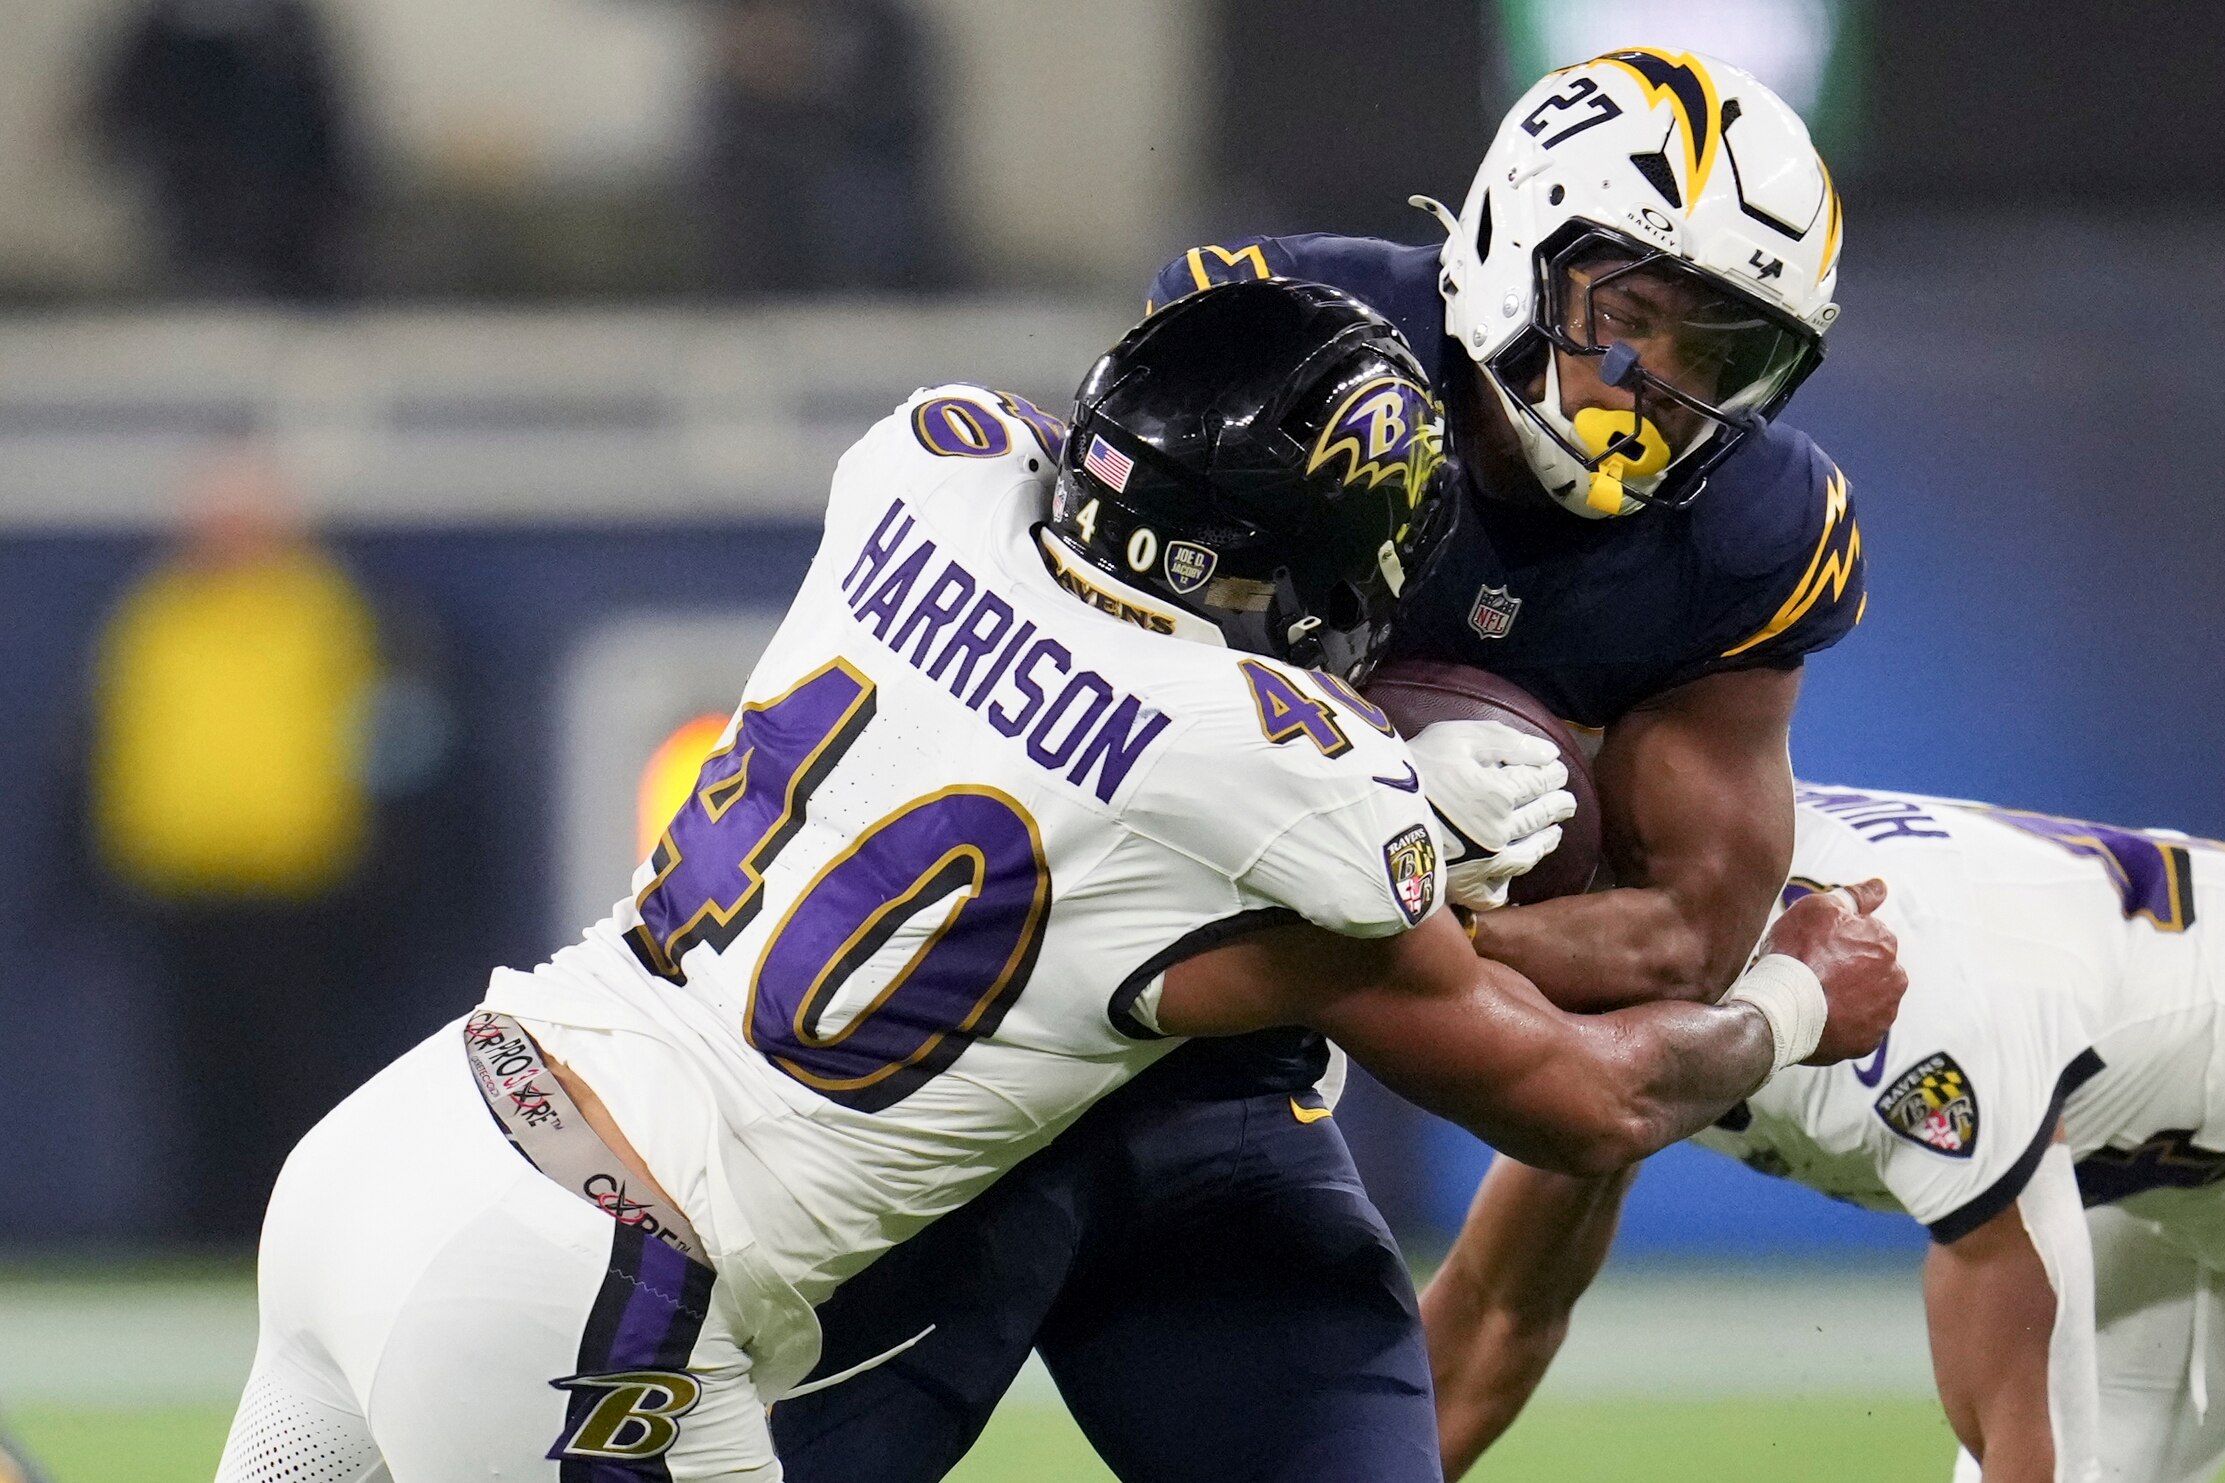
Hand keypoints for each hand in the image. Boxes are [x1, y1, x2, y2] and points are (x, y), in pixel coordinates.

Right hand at [1406, 720, 1577, 911]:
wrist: (1371, 817)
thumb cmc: (1413, 769)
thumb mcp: (1456, 737)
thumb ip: (1505, 741)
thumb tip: (1549, 754)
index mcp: (1502, 794)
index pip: (1539, 782)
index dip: (1552, 775)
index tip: (1558, 771)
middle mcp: (1502, 832)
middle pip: (1540, 817)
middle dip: (1557, 805)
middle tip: (1566, 801)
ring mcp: (1487, 864)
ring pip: (1528, 854)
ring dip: (1545, 841)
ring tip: (1552, 833)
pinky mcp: (1467, 887)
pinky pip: (1498, 891)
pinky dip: (1510, 882)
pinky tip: (1513, 873)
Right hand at [1758, 878, 1905, 1064]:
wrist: (1781, 1010)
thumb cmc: (1796, 954)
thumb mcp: (1818, 909)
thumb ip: (1855, 896)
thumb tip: (1881, 885)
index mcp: (1884, 942)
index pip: (1866, 934)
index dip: (1837, 939)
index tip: (1815, 947)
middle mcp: (1894, 977)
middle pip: (1870, 967)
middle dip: (1848, 968)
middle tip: (1812, 972)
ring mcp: (1883, 1013)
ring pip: (1866, 998)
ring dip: (1847, 996)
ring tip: (1813, 997)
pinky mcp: (1868, 1041)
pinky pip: (1856, 1028)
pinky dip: (1841, 1022)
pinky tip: (1817, 1016)